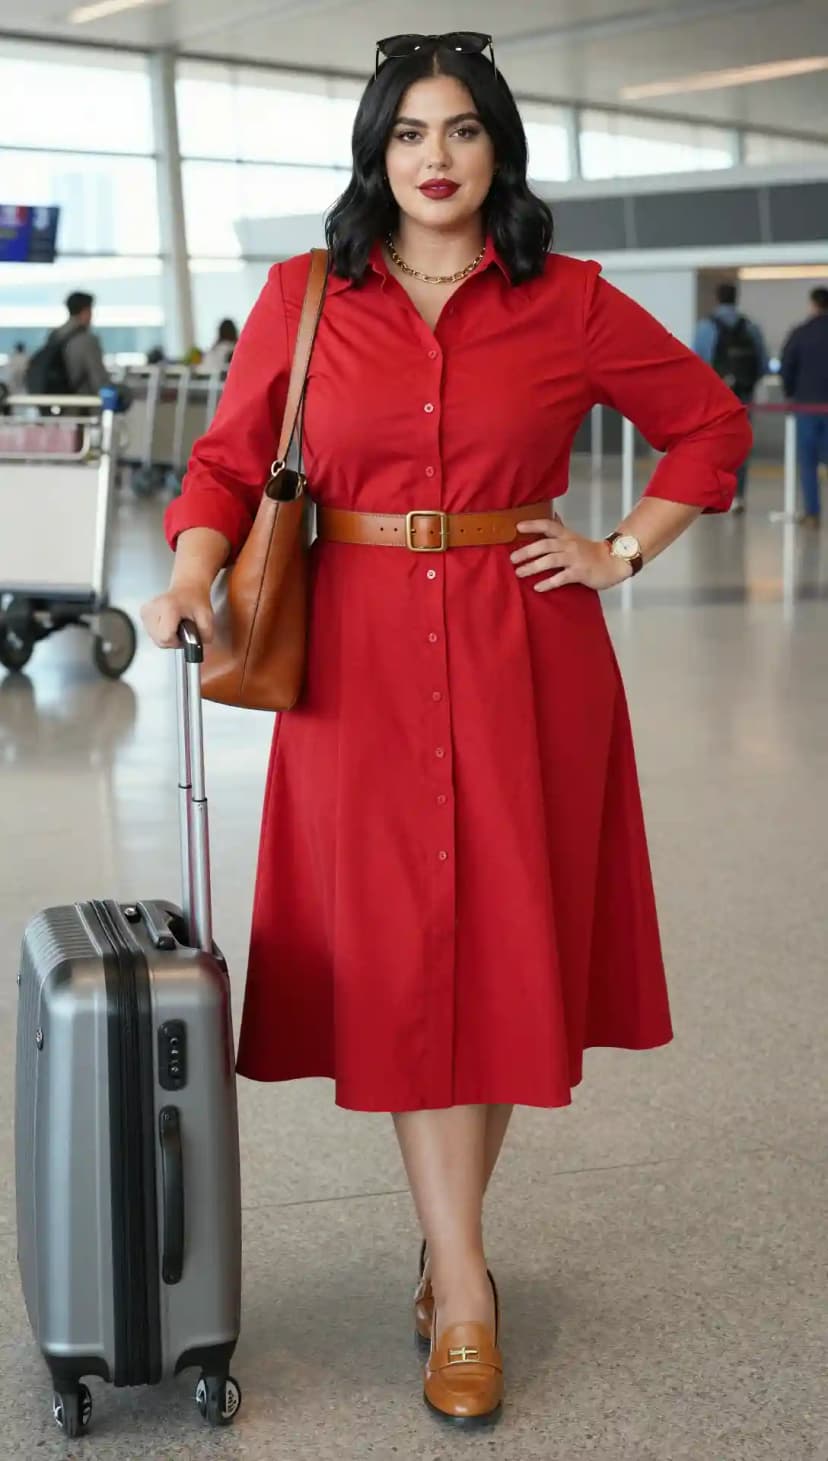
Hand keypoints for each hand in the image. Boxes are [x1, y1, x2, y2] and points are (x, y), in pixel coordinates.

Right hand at [140, 582, 214, 648]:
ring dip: (166, 637)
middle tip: (181, 629)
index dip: (176, 641)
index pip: (166, 637)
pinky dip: (160, 632)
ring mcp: (147, 610)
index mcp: (168, 607)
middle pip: (159, 641)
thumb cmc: (195, 599)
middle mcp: (154, 607)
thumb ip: (205, 635)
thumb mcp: (207, 617)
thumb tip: (196, 648)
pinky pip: (151, 633)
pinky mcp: (143, 613)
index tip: (183, 634)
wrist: (187, 587)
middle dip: (172, 640)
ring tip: (175, 625)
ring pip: (154, 639)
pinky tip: (168, 623)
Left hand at [510, 515, 631, 591]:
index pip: (548, 525)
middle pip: (545, 545)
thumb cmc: (591, 552)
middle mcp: (570, 545)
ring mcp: (575, 559)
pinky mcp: (580, 573)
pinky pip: (561, 578)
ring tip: (519, 573)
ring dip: (533, 567)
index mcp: (567, 536)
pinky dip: (548, 583)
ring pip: (551, 560)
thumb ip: (562, 530)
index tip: (517, 527)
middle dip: (527, 551)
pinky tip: (537, 587)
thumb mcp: (575, 538)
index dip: (533, 525)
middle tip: (512, 558)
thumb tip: (552, 516)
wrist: (614, 563)